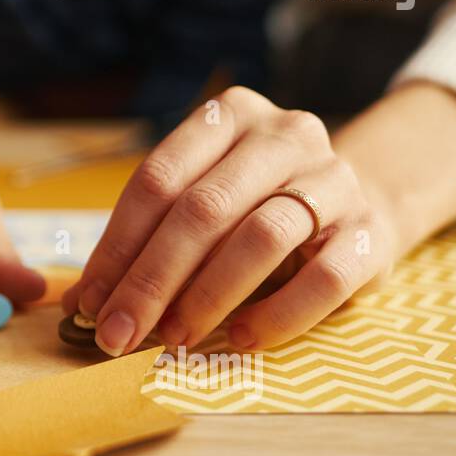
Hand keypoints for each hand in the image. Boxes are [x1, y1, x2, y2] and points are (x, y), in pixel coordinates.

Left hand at [62, 86, 400, 353]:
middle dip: (151, 280)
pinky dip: (277, 314)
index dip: (117, 246)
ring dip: (207, 297)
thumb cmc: (257, 206)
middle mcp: (284, 135)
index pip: (158, 180)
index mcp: (229, 115)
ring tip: (173, 339)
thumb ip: (148, 239)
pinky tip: (240, 338)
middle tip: (117, 333)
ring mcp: (334, 179)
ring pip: (261, 237)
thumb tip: (83, 303)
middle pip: (203, 209)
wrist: (365, 202)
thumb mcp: (205, 201)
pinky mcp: (372, 231)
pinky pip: (324, 279)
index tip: (88, 302)